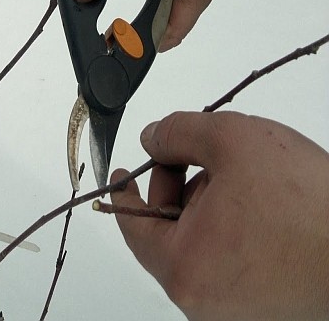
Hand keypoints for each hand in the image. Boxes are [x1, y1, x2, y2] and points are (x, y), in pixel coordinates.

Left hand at [110, 111, 328, 319]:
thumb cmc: (310, 207)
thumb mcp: (231, 141)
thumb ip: (178, 133)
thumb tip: (152, 139)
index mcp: (183, 268)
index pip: (132, 228)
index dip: (126, 193)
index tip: (125, 173)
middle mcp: (203, 300)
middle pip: (168, 235)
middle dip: (178, 189)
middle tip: (192, 159)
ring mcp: (236, 309)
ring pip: (202, 246)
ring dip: (209, 207)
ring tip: (241, 180)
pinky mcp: (266, 307)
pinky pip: (231, 261)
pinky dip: (234, 229)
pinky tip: (261, 206)